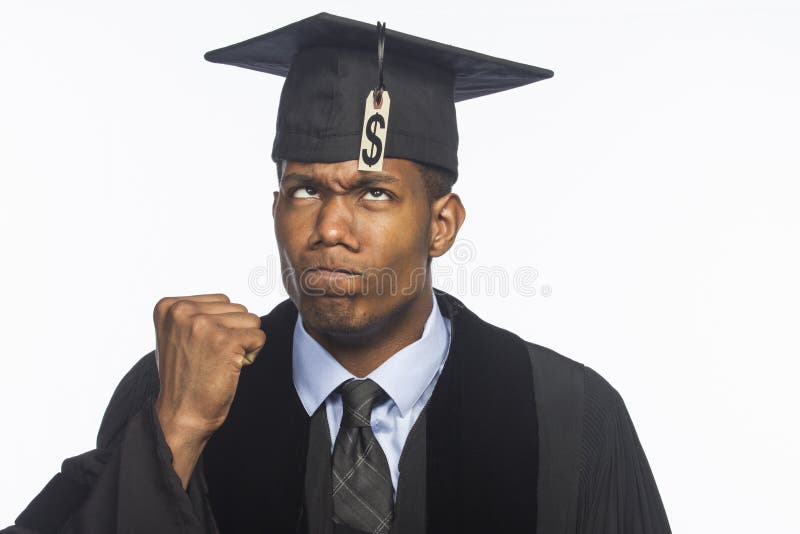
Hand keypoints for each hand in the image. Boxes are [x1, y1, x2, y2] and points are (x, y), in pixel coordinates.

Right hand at [152, 293, 265, 486]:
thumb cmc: (186, 378)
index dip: (220, 327)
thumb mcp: (180, 335)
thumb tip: (229, 302)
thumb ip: (198, 313)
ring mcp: (203, 324)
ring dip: (243, 344)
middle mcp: (182, 310)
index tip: (200, 349)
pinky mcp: (225, 340)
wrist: (181, 415)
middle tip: (210, 359)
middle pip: (237, 308)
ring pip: (251, 320)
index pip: (221, 301)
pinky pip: (259, 336)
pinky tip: (230, 369)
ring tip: (219, 363)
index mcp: (169, 306)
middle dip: (233, 334)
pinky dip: (252, 355)